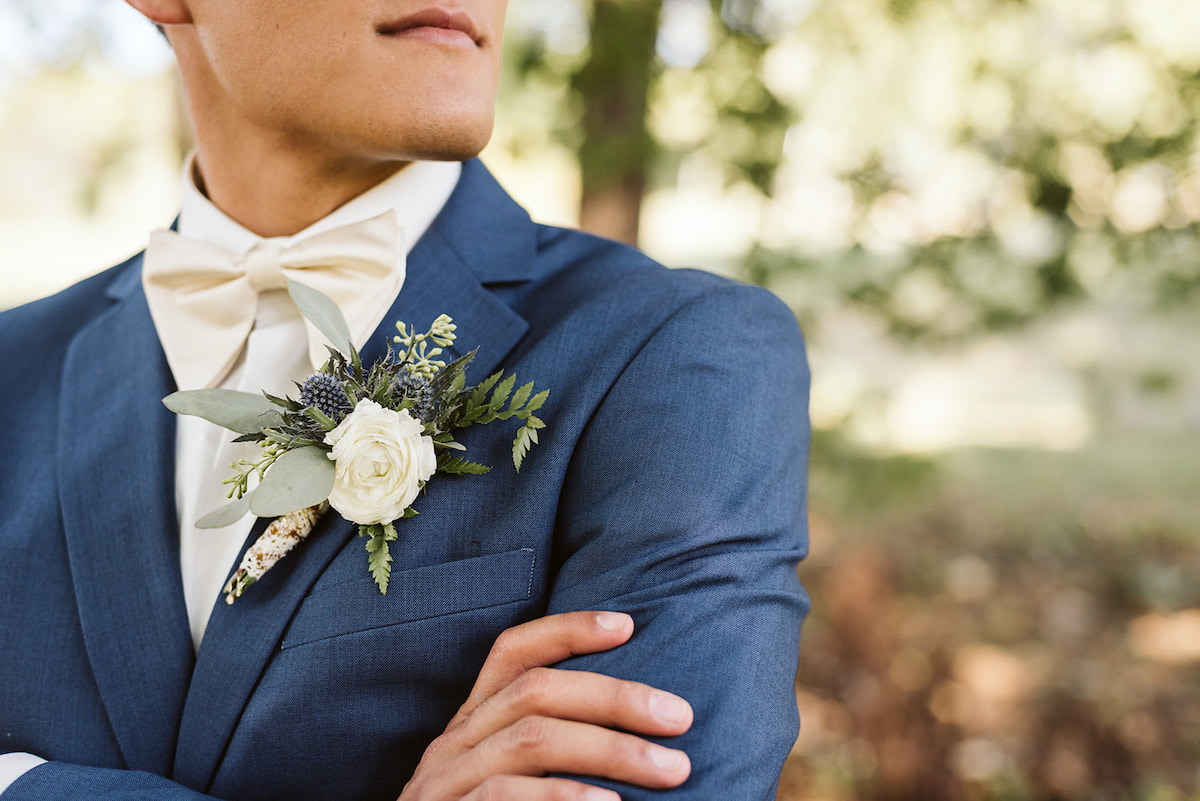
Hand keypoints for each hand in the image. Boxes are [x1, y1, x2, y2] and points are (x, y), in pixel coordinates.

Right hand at [397, 611, 692, 799]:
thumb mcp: (510, 782)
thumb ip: (550, 751)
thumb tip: (641, 728)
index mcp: (472, 726)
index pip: (511, 654)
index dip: (566, 631)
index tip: (627, 626)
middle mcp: (453, 745)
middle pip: (535, 692)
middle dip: (615, 698)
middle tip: (680, 717)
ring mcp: (445, 785)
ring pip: (530, 741)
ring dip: (611, 750)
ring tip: (672, 770)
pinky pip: (507, 798)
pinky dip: (565, 798)